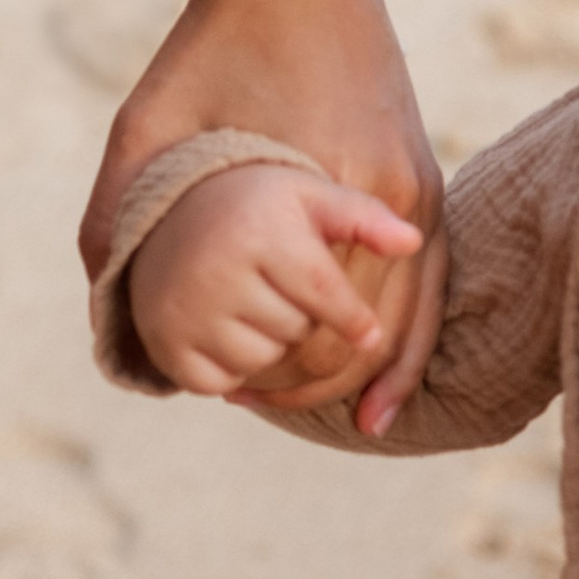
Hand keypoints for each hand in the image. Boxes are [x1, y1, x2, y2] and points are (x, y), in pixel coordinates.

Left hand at [81, 0, 446, 429]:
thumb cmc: (214, 40)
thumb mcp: (145, 124)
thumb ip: (115, 211)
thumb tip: (103, 302)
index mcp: (318, 190)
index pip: (310, 324)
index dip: (270, 372)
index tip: (226, 392)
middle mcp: (382, 197)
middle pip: (360, 333)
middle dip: (313, 382)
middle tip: (257, 400)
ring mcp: (415, 187)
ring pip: (404, 319)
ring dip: (365, 372)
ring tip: (329, 415)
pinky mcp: (424, 176)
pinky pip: (430, 282)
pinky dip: (410, 341)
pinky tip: (386, 391)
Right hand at [125, 163, 422, 403]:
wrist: (166, 216)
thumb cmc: (259, 207)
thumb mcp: (309, 196)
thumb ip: (363, 216)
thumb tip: (412, 240)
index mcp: (262, 232)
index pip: (324, 292)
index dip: (352, 319)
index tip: (369, 335)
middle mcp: (217, 270)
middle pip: (298, 333)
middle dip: (306, 322)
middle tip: (285, 291)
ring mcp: (187, 310)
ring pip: (265, 362)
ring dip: (273, 347)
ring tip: (254, 304)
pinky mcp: (167, 344)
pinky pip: (225, 382)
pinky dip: (234, 368)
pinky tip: (225, 328)